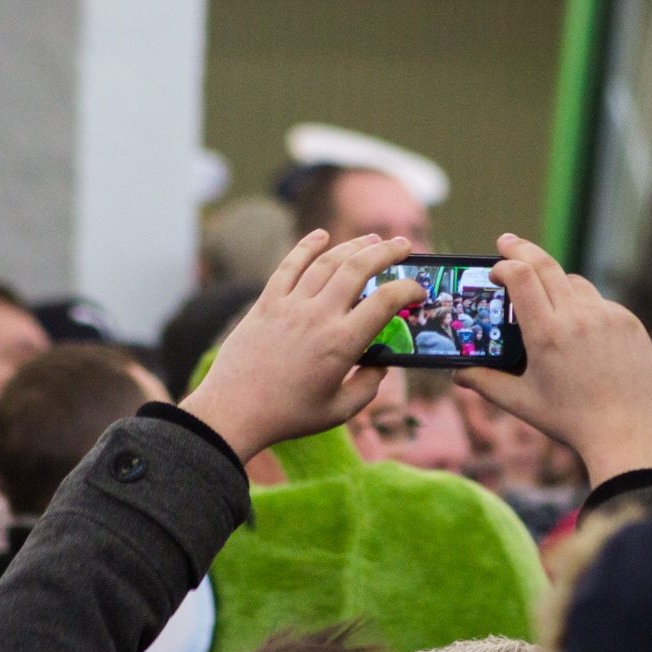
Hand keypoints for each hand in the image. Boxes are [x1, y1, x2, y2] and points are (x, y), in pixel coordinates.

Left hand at [181, 231, 425, 460]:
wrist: (233, 411)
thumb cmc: (288, 415)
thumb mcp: (339, 411)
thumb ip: (368, 387)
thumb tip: (380, 365)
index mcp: (342, 343)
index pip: (385, 302)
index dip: (408, 289)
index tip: (418, 290)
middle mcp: (318, 317)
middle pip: (359, 268)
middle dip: (386, 252)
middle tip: (403, 246)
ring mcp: (290, 306)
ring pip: (327, 262)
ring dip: (353, 246)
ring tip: (371, 239)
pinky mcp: (266, 303)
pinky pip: (289, 266)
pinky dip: (306, 247)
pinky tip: (321, 235)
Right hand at [453, 235, 651, 486]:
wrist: (627, 434)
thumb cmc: (571, 421)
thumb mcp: (522, 403)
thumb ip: (486, 382)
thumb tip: (457, 373)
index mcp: (546, 334)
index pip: (521, 276)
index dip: (504, 264)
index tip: (496, 267)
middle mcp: (578, 317)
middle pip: (546, 265)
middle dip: (522, 250)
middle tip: (507, 242)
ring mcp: (608, 317)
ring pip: (576, 283)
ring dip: (556, 282)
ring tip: (546, 297)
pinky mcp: (629, 323)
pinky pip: (602, 303)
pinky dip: (585, 307)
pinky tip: (580, 329)